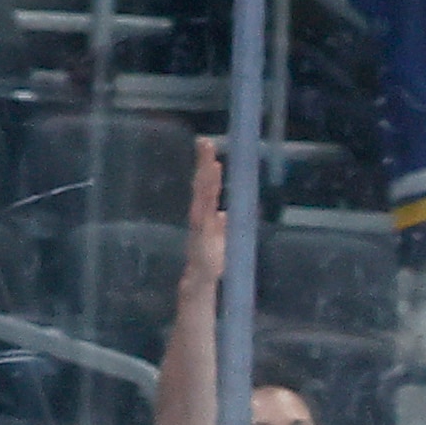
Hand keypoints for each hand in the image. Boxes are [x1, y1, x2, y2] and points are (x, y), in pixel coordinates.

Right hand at [180, 133, 226, 292]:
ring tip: (212, 161)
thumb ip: (223, 227)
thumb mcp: (220, 241)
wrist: (200, 282)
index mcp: (206, 215)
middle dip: (204, 164)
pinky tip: (212, 191)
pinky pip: (205, 216)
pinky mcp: (202, 237)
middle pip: (203, 185)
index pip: (207, 187)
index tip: (210, 149)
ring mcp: (200, 226)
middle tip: (205, 141)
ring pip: (203, 197)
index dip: (209, 168)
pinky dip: (208, 203)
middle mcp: (201, 216)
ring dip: (207, 179)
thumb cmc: (210, 263)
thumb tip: (225, 214)